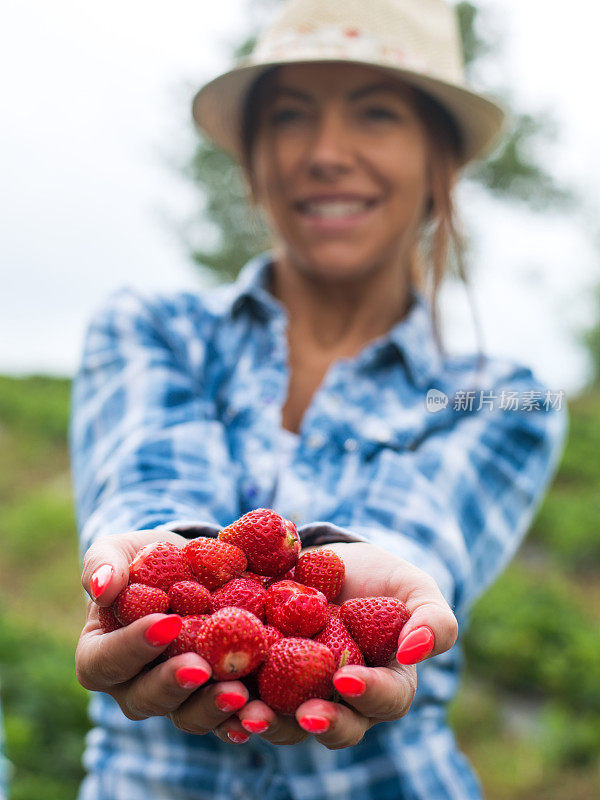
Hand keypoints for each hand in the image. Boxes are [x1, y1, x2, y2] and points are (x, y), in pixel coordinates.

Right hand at [76, 530, 250, 736]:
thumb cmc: (142, 560)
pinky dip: (243, 718)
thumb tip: (103, 587)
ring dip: (212, 708)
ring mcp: (174, 699)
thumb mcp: (118, 551)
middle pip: (147, 698)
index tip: (166, 622)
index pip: (106, 661)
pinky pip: (225, 719)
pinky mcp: (212, 699)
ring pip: (188, 716)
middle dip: (174, 684)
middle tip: (201, 668)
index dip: (132, 646)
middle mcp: (133, 687)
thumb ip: (103, 564)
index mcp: (99, 657)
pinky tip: (260, 713)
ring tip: (239, 694)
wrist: (187, 567)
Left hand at [224, 542, 457, 749]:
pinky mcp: (260, 679)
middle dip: (315, 723)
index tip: (346, 678)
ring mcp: (298, 694)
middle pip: (333, 726)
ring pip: (285, 722)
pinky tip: (216, 689)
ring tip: (245, 711)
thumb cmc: (382, 579)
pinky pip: (247, 697)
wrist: (328, 562)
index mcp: (385, 685)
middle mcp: (341, 701)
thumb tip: (416, 650)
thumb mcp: (416, 589)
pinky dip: (231, 698)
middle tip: (301, 714)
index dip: (368, 695)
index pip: (385, 701)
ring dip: (266, 721)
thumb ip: (433, 619)